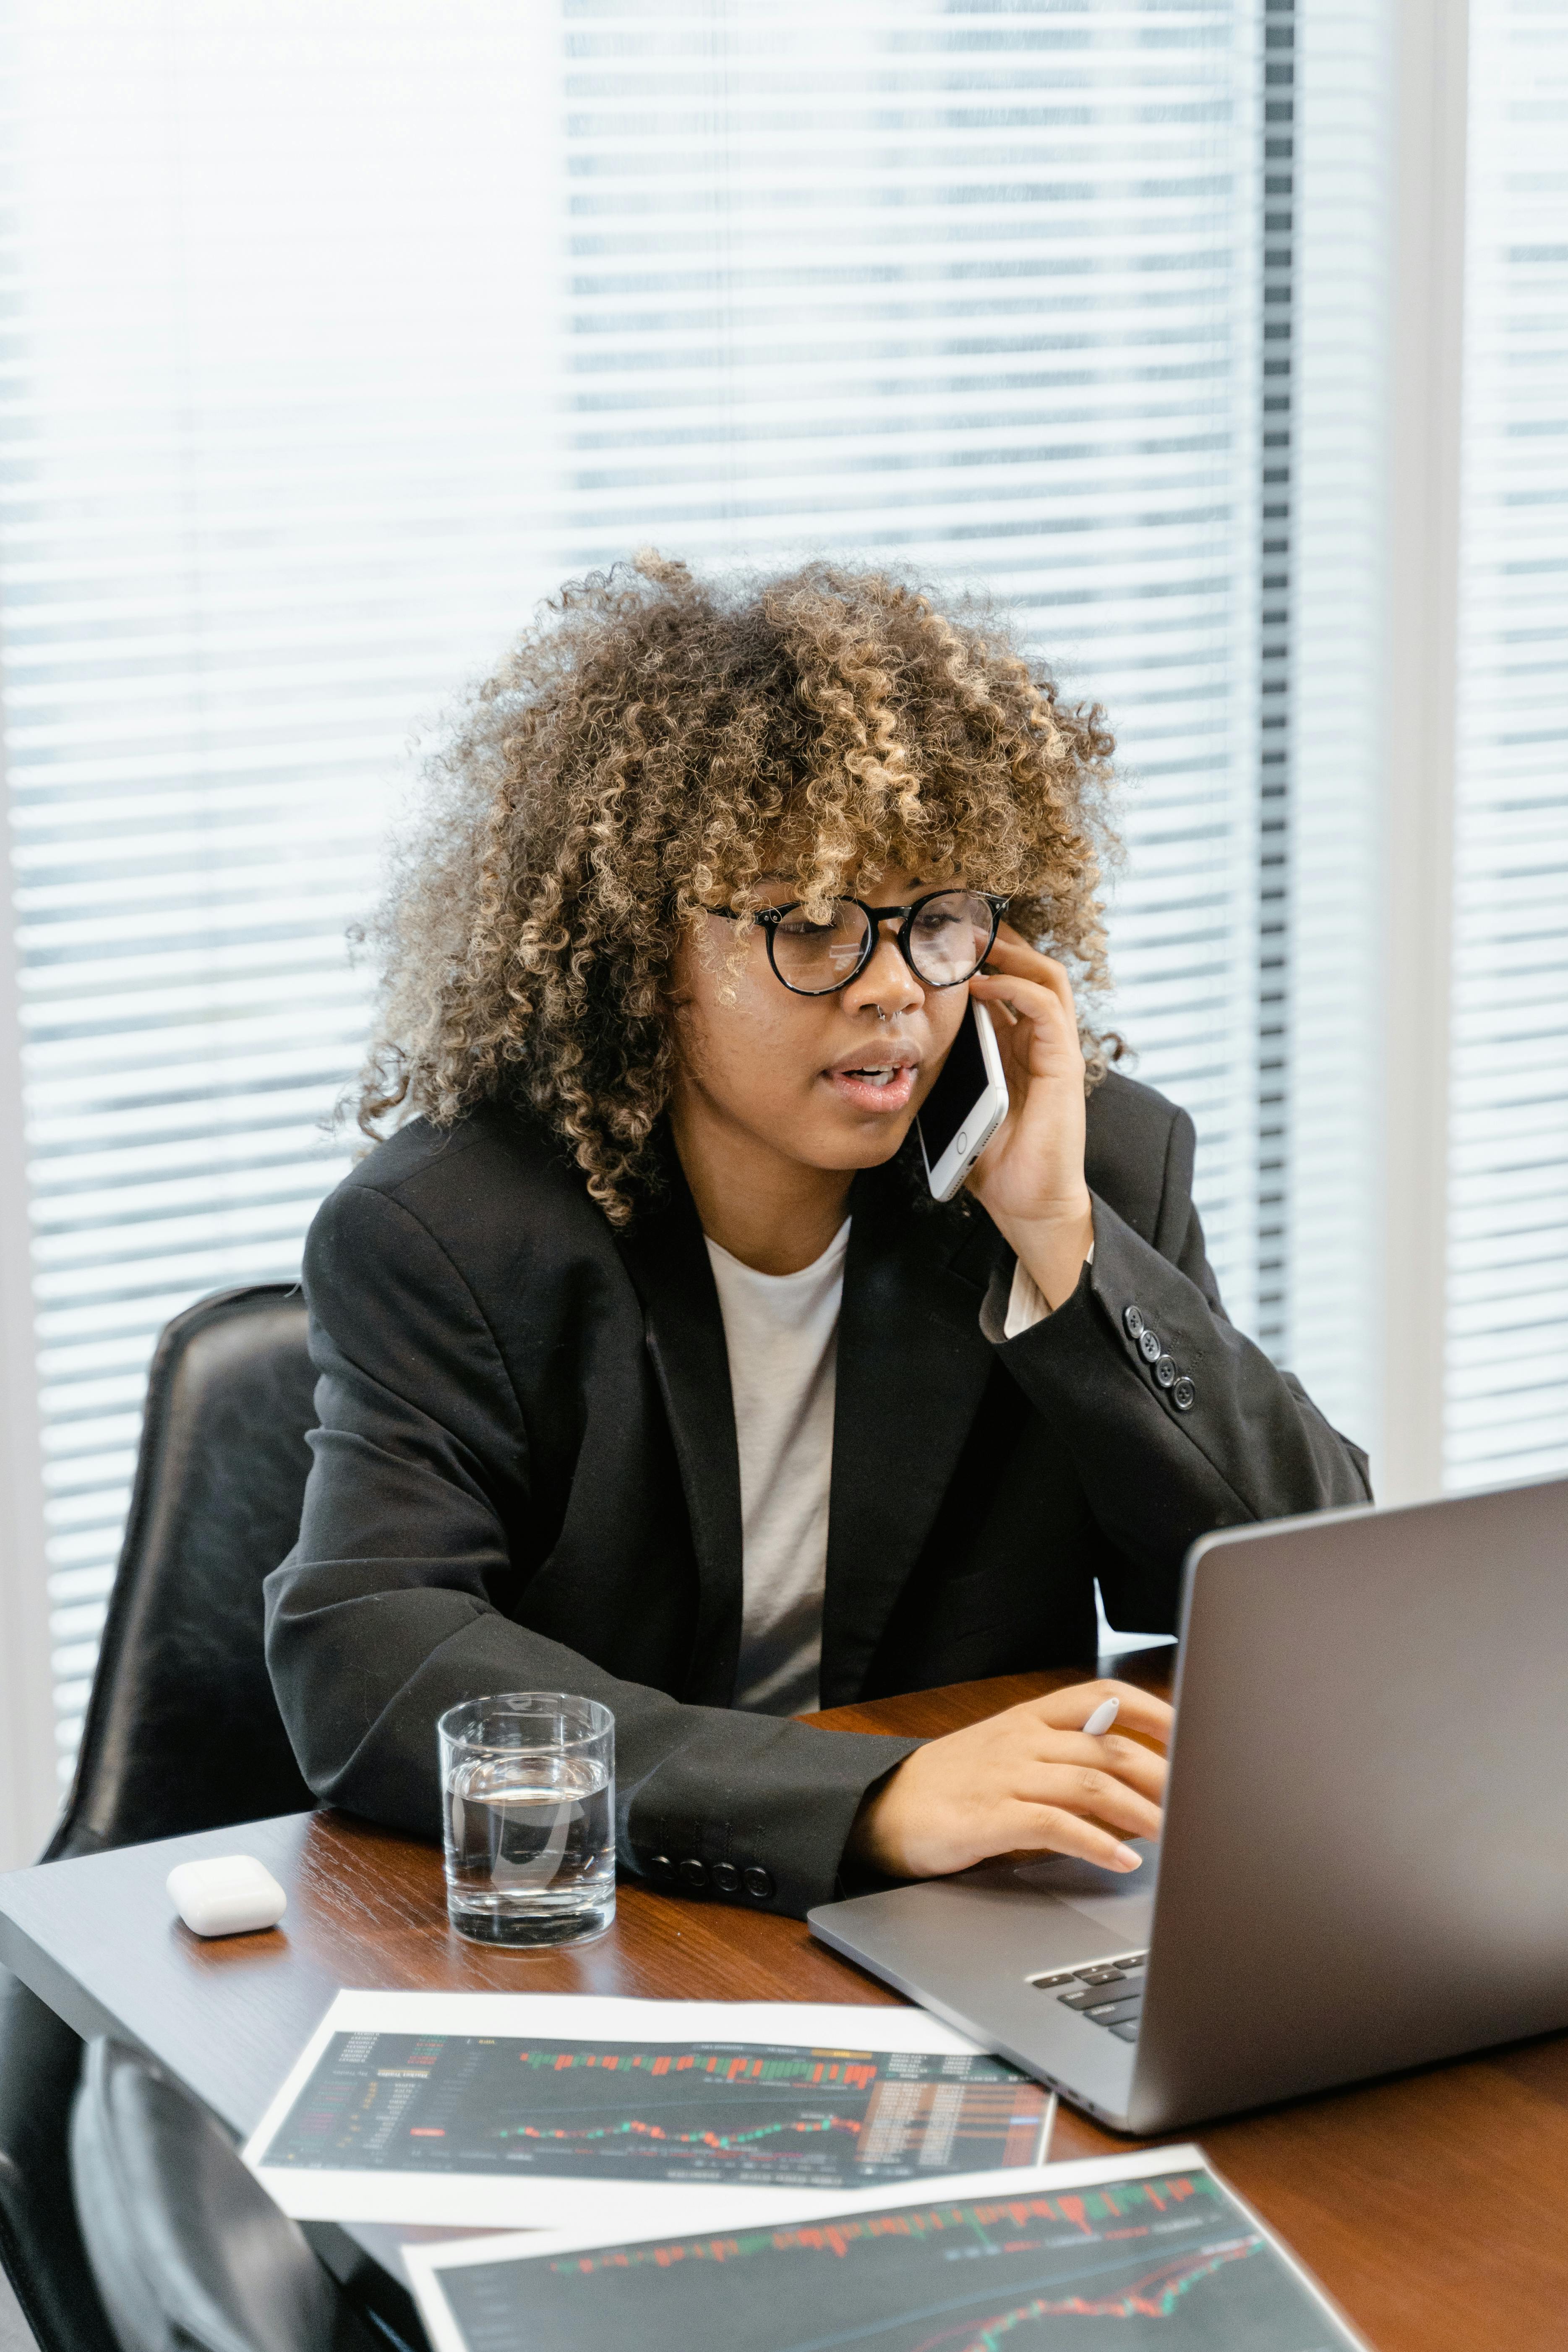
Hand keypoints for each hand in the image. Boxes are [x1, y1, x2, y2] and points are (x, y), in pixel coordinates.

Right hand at [848, 1679, 1171, 1879]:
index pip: (1103, 1695)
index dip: (1153, 1710)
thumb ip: (1066, 1760)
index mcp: (1030, 1718)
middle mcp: (1023, 1739)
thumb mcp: (1011, 1756)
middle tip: (1203, 1800)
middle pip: (1109, 1747)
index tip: (1195, 1731)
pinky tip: (1122, 1861)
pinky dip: (1096, 1843)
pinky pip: (1055, 1825)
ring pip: (1090, 1784)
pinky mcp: (990, 1817)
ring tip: (1178, 1835)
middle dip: (1164, 1774)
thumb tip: (1138, 1783)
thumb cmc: (955, 1787)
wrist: (880, 1809)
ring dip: (1142, 1811)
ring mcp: (1006, 1775)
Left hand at [965, 929, 1092, 1309]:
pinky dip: (1016, 988)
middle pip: (1029, 967)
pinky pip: (1047, 1009)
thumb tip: (903, 1039)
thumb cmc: (992, 1158)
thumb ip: (945, 1066)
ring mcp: (1057, 1050)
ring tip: (971, 939)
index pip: (1004, 981)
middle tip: (953, 921)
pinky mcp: (1065, 1066)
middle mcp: (1040, 1040)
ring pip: (1046, 976)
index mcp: (1016, 1045)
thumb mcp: (957, 1099)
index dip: (978, 955)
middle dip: (995, 940)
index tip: (937, 937)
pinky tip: (982, 984)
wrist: (1027, 1204)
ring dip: (1009, 952)